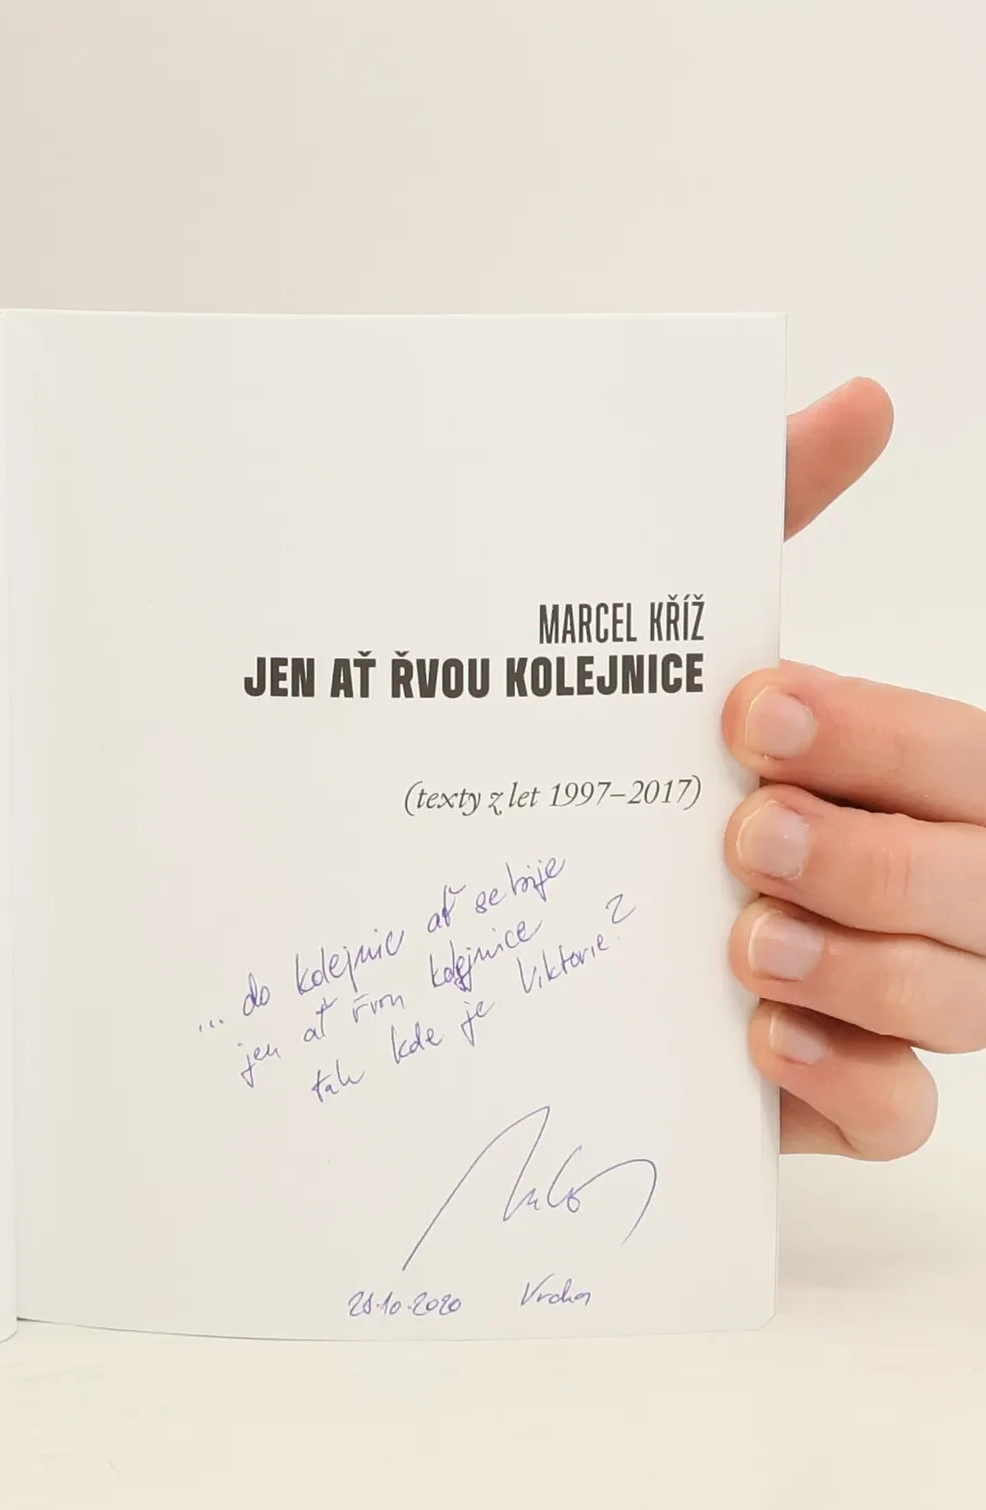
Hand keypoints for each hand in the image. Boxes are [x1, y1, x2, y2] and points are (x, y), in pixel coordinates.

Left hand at [726, 378, 963, 1158]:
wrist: (565, 911)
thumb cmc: (672, 771)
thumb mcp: (702, 651)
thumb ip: (778, 521)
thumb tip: (861, 396)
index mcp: (926, 775)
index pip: (964, 757)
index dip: (876, 736)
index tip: (751, 707)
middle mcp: (942, 884)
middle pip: (981, 880)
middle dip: (868, 856)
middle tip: (741, 832)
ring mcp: (907, 996)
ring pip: (961, 1002)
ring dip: (855, 970)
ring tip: (743, 943)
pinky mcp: (848, 1093)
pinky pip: (903, 1113)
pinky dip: (846, 1082)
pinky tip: (761, 1046)